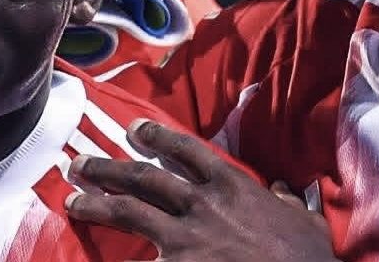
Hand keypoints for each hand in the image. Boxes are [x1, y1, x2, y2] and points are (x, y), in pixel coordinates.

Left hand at [65, 119, 337, 261]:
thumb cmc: (307, 258)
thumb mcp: (304, 220)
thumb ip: (285, 202)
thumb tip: (280, 192)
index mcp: (232, 186)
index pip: (186, 150)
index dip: (156, 136)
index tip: (133, 129)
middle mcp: (202, 205)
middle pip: (144, 177)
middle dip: (108, 168)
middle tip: (80, 164)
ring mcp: (186, 239)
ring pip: (129, 212)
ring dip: (96, 203)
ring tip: (71, 201)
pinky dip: (113, 261)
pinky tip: (90, 260)